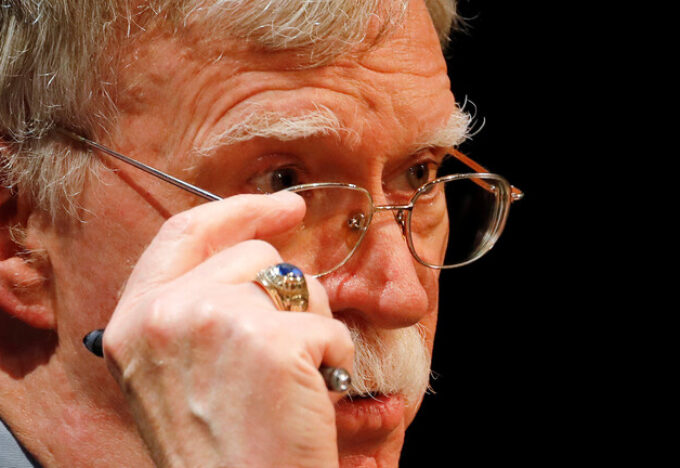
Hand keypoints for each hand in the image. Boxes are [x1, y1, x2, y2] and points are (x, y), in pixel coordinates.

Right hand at [102, 191, 353, 467]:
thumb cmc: (218, 445)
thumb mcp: (175, 371)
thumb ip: (195, 307)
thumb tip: (259, 257)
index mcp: (137, 319)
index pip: (187, 231)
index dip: (239, 211)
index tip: (284, 207)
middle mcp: (168, 312)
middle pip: (254, 256)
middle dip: (285, 293)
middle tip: (285, 346)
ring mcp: (217, 321)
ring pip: (297, 283)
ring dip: (310, 325)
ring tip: (291, 378)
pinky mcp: (272, 342)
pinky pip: (327, 325)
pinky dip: (332, 358)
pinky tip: (311, 396)